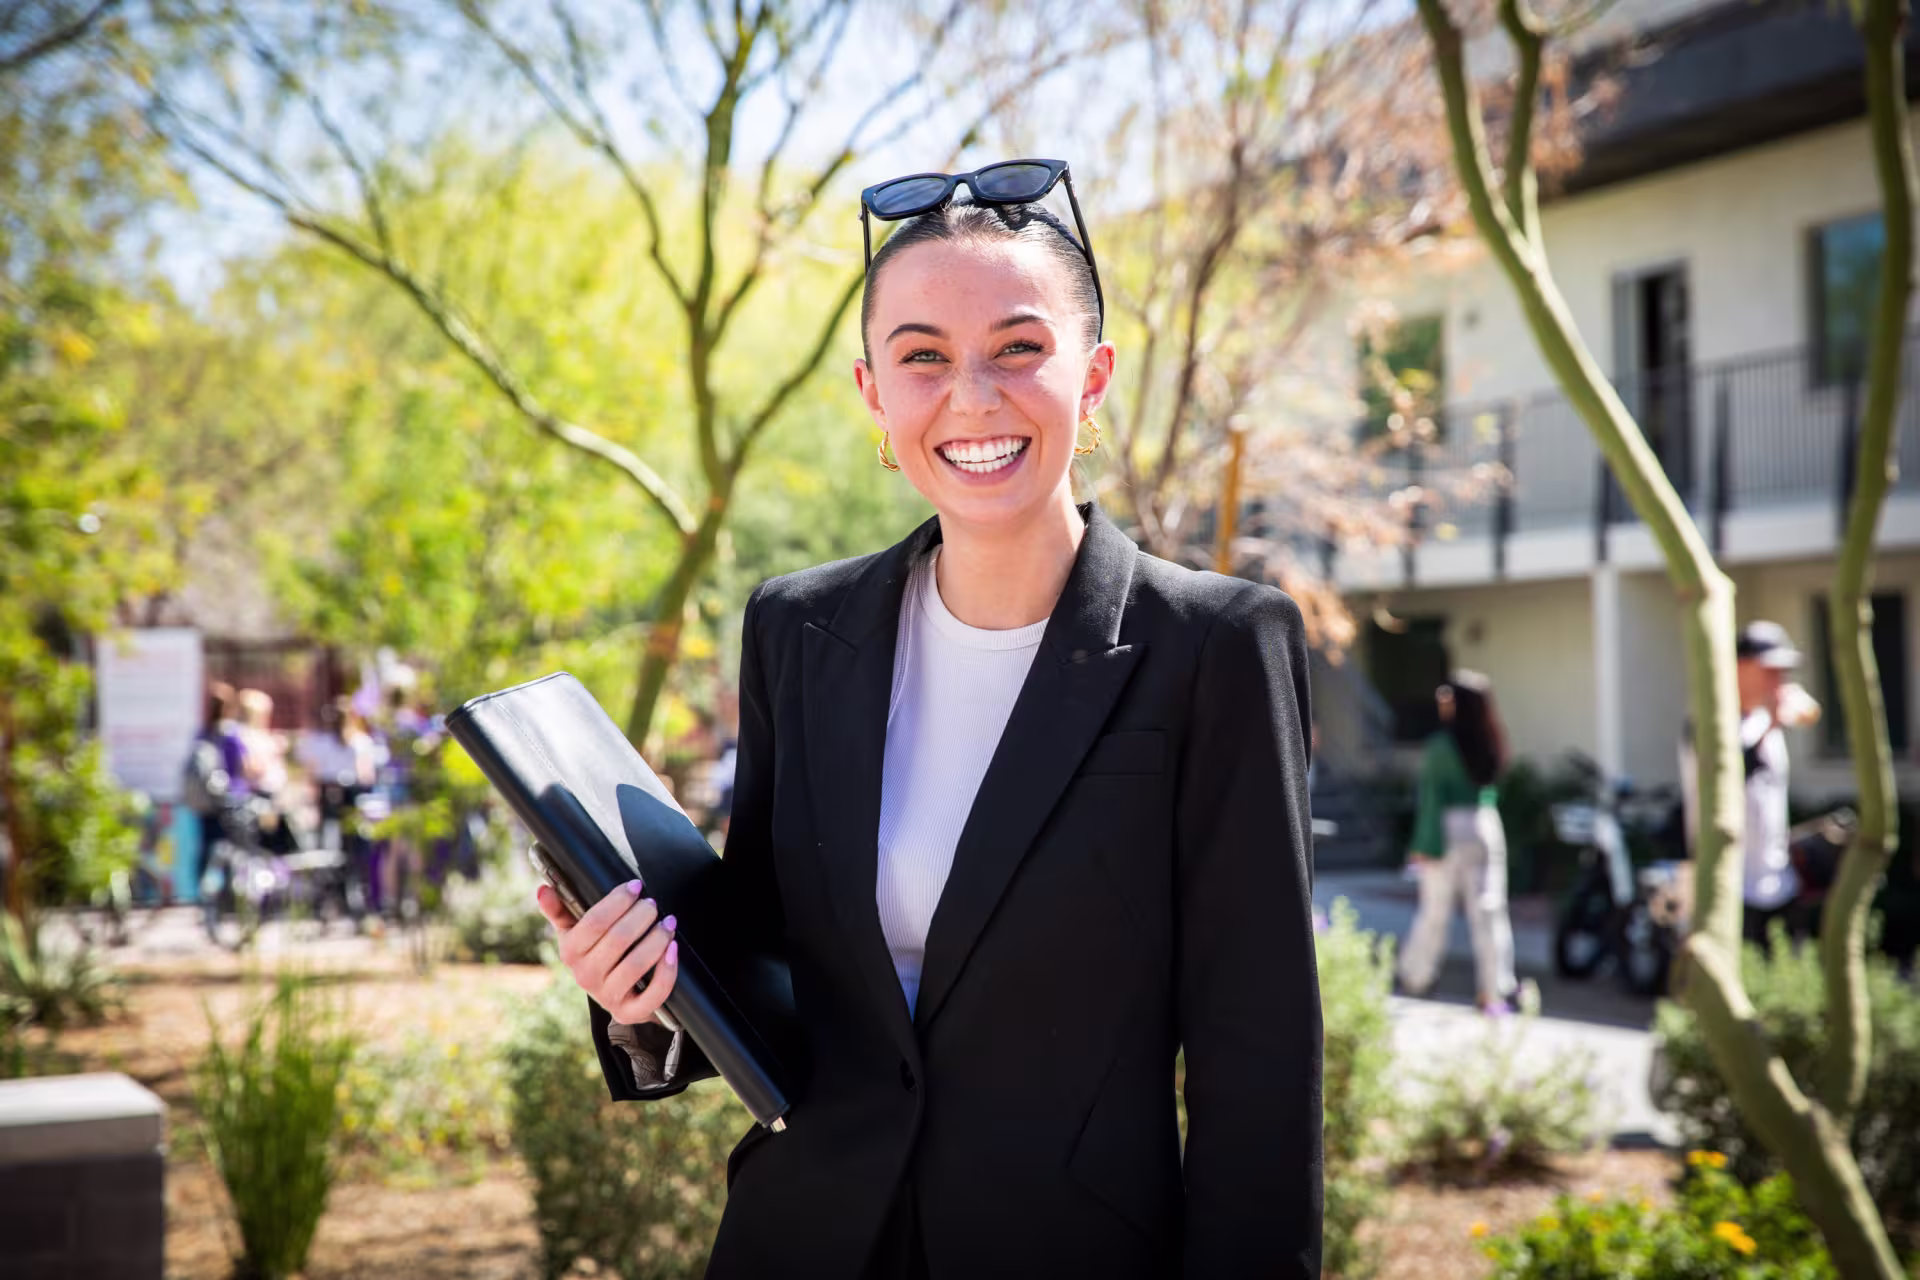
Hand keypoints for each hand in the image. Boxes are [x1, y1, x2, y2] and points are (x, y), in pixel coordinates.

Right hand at [535, 878, 679, 1024]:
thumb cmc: (594, 953)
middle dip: (642, 916)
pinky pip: (654, 994)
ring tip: (668, 923)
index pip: (595, 922)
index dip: (619, 901)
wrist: (612, 994)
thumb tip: (543, 889)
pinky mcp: (630, 1012)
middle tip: (653, 905)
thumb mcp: (574, 932)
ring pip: (637, 964)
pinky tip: (673, 949)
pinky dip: (667, 970)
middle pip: (619, 939)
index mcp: (570, 952)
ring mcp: (608, 996)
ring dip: (658, 939)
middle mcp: (586, 976)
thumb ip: (559, 910)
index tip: (636, 886)